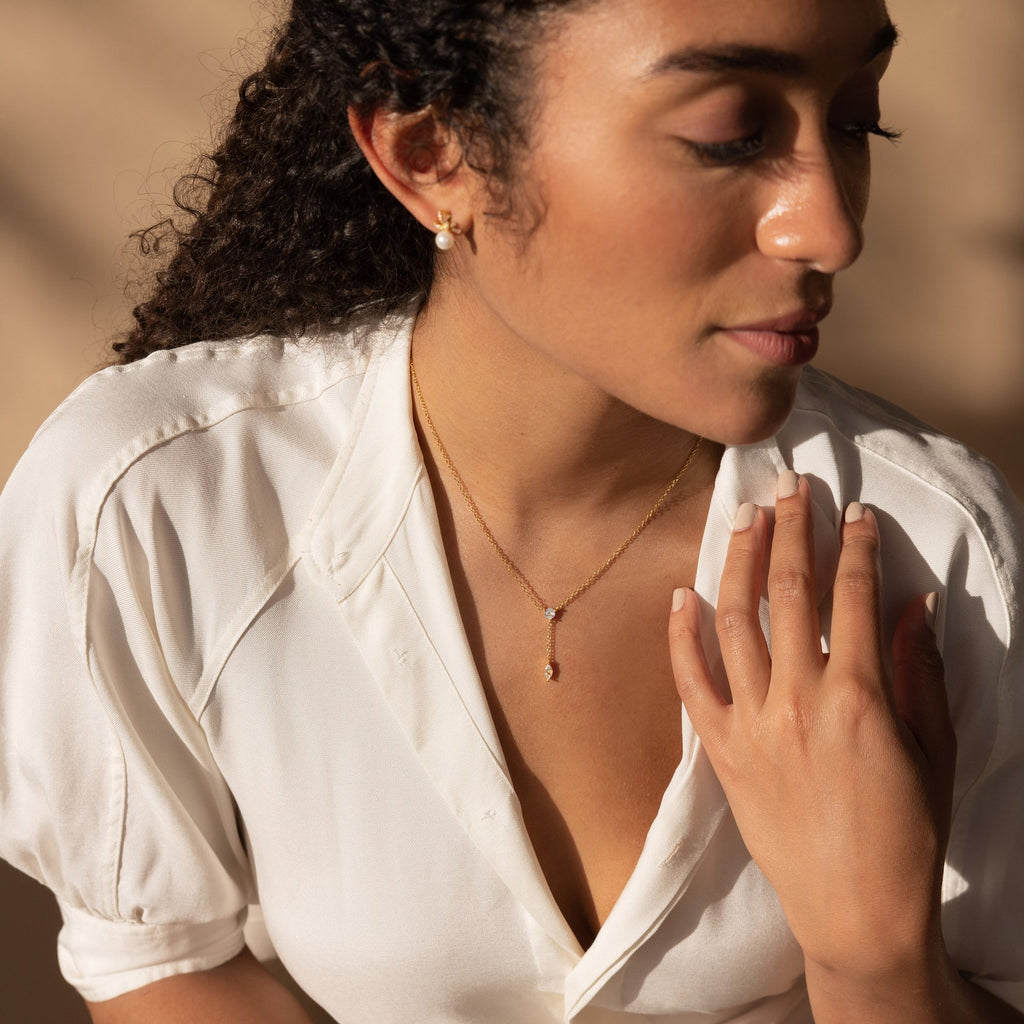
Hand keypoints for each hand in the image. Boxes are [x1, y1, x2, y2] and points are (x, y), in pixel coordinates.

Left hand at [668, 472, 956, 982]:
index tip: (853, 511)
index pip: (852, 597)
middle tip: (790, 486)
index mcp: (858, 697)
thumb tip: (913, 602)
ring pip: (734, 621)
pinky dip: (681, 635)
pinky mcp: (722, 751)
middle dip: (791, 530)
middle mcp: (797, 700)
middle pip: (788, 593)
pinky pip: (690, 682)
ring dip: (738, 561)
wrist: (856, 914)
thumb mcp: (933, 751)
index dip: (853, 545)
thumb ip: (920, 671)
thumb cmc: (908, 836)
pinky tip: (681, 593)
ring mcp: (752, 724)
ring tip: (742, 516)